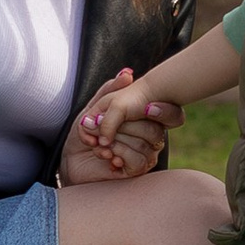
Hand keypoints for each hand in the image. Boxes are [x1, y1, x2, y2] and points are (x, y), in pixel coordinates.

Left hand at [64, 69, 180, 182]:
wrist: (72, 158)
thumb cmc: (86, 132)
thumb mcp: (95, 106)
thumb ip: (110, 90)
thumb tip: (128, 74)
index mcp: (145, 119)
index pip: (171, 115)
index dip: (164, 110)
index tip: (148, 107)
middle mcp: (150, 137)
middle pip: (154, 130)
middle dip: (124, 126)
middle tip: (101, 124)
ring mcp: (145, 154)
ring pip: (144, 145)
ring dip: (118, 140)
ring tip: (100, 141)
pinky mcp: (136, 170)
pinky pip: (138, 161)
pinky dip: (119, 153)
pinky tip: (106, 153)